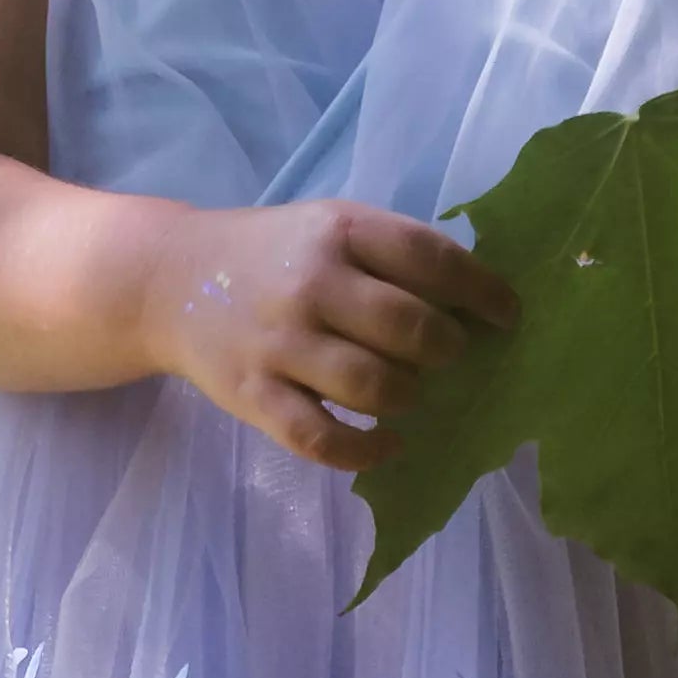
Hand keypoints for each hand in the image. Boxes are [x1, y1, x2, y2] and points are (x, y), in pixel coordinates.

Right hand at [157, 197, 514, 476]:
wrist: (169, 279)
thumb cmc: (273, 254)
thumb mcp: (329, 227)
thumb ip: (392, 255)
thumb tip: (477, 304)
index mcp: (339, 231)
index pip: (431, 259)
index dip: (483, 291)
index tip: (508, 316)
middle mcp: (311, 284)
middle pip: (410, 329)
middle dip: (447, 350)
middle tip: (447, 356)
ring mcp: (279, 343)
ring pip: (374, 387)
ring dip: (409, 398)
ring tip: (409, 394)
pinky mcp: (253, 395)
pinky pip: (322, 439)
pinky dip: (366, 450)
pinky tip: (387, 444)